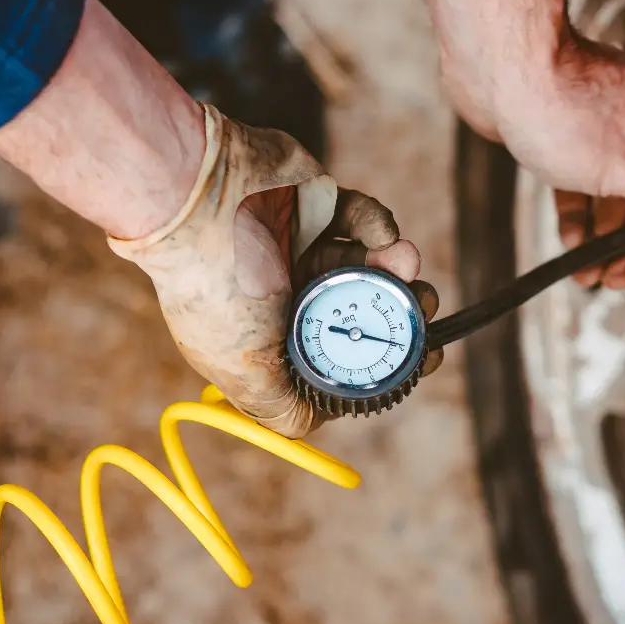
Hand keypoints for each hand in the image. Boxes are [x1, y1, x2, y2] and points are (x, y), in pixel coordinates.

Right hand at [108, 103, 442, 437]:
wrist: (201, 198)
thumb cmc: (217, 290)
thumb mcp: (244, 371)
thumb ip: (280, 407)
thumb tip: (312, 424)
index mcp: (271, 336)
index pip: (338, 356)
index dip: (381, 360)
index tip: (422, 358)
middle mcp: (287, 294)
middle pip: (362, 310)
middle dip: (400, 311)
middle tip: (424, 306)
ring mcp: (302, 247)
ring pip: (369, 265)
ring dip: (398, 269)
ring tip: (408, 266)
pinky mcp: (316, 203)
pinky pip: (361, 218)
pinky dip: (379, 226)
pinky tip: (385, 238)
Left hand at [453, 37, 624, 287]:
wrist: (499, 67)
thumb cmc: (566, 110)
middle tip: (618, 276)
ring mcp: (610, 127)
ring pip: (624, 193)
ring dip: (610, 238)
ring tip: (589, 276)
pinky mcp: (571, 135)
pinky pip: (586, 183)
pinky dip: (582, 215)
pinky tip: (571, 247)